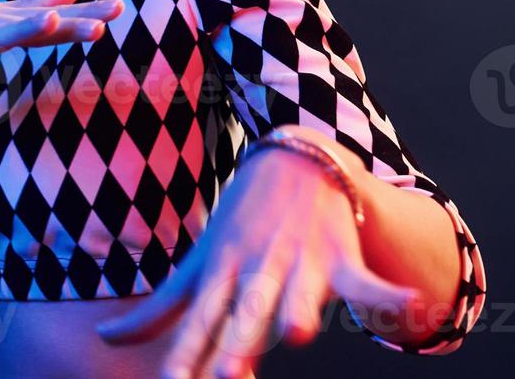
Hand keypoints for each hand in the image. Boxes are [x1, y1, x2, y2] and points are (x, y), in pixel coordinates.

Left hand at [95, 132, 417, 378]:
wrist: (293, 157)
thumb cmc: (239, 226)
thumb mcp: (197, 265)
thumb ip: (157, 309)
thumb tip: (104, 341)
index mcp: (219, 276)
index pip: (197, 322)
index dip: (184, 356)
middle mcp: (256, 271)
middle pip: (244, 313)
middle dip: (236, 345)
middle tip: (225, 378)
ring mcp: (297, 263)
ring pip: (297, 293)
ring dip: (298, 309)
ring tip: (298, 331)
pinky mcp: (339, 256)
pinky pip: (366, 280)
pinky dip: (389, 295)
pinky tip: (410, 306)